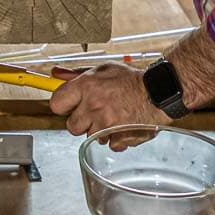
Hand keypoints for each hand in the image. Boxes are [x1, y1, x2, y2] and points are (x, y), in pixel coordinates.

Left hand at [49, 64, 170, 138]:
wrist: (159, 92)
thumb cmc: (131, 80)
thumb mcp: (103, 70)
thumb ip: (76, 74)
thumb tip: (55, 74)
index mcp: (86, 86)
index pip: (56, 104)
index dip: (63, 105)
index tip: (70, 105)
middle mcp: (94, 106)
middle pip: (71, 126)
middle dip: (82, 121)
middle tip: (96, 111)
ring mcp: (105, 124)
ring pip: (89, 136)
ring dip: (99, 130)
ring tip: (114, 116)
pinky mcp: (118, 138)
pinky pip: (108, 145)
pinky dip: (115, 138)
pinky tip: (123, 125)